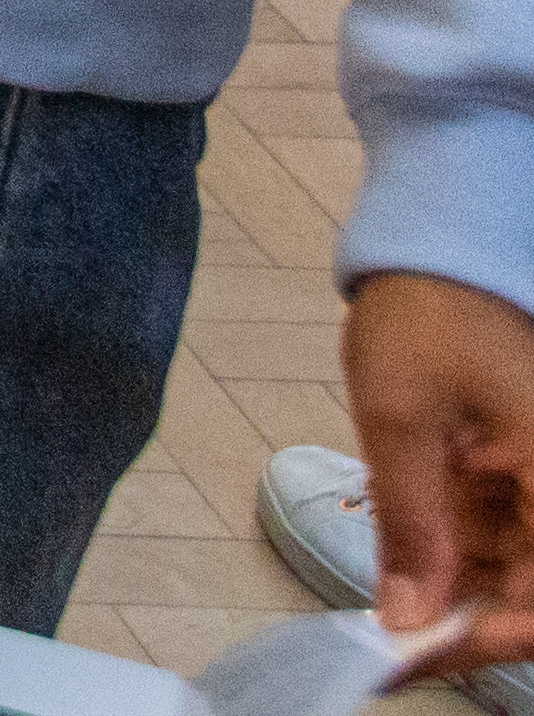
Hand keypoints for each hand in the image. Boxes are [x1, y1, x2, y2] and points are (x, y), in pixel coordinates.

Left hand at [349, 270, 533, 666]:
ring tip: (386, 611)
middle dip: (465, 622)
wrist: (435, 248)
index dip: (492, 638)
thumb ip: (413, 526)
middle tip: (386, 650)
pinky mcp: (520, 475)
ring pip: (514, 569)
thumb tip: (409, 619)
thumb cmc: (425, 316)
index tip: (421, 656)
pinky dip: (453, 556)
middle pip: (532, 588)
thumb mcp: (401, 421)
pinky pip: (500, 536)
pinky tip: (406, 567)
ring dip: (455, 593)